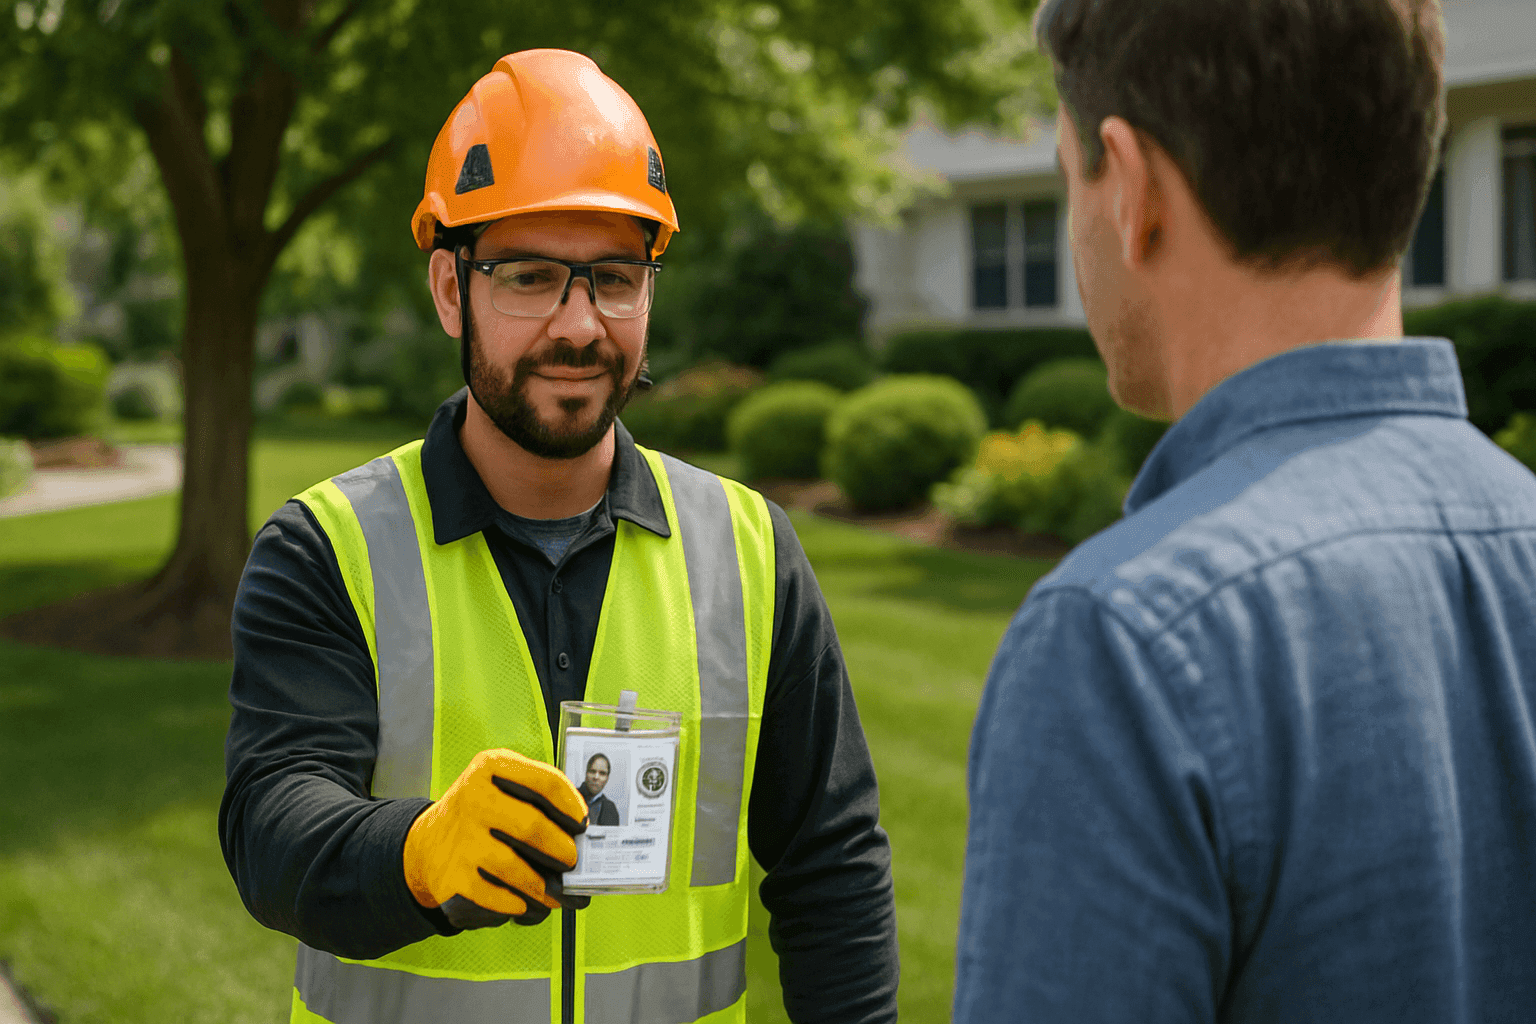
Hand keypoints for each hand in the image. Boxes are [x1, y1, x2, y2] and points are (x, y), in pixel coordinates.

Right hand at [403, 748, 591, 927]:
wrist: (426, 845)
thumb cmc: (480, 815)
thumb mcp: (500, 787)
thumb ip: (537, 797)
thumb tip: (578, 834)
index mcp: (490, 767)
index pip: (545, 781)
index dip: (572, 805)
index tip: (583, 823)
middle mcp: (473, 797)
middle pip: (532, 826)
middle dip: (562, 849)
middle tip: (572, 861)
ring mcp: (461, 837)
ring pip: (515, 867)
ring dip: (542, 885)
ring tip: (555, 893)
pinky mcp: (452, 875)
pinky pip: (495, 895)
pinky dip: (515, 903)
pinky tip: (522, 902)